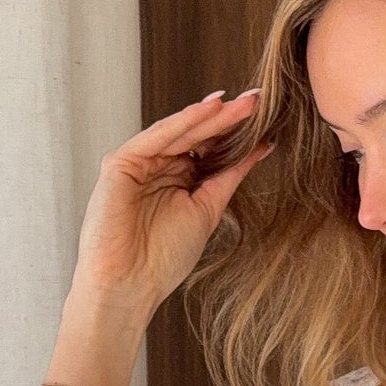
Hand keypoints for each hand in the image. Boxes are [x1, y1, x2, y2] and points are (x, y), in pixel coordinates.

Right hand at [69, 88, 272, 324]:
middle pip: (196, 136)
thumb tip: (263, 147)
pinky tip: (208, 111)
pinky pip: (156, 137)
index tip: (265, 117)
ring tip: (241, 103)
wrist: (129, 285)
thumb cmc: (163, 258)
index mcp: (176, 179)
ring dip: (210, 116)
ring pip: (179, 132)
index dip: (235, 133)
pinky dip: (183, 122)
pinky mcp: (120, 163)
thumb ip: (230, 175)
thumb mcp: (208, 208)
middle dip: (227, 118)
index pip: (208, 148)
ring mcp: (137, 163)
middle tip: (257, 100)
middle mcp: (157, 167)